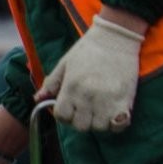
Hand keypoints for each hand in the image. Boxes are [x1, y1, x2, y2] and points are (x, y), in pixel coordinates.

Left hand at [39, 14, 144, 132]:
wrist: (117, 36)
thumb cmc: (88, 49)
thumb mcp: (65, 63)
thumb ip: (51, 83)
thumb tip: (37, 99)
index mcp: (71, 87)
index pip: (62, 117)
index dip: (66, 115)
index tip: (73, 107)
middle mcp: (87, 96)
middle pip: (81, 126)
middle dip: (83, 119)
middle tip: (89, 108)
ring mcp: (107, 99)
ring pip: (100, 127)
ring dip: (100, 121)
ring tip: (103, 110)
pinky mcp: (125, 98)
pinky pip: (120, 124)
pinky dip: (117, 123)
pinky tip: (116, 113)